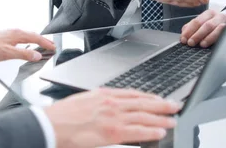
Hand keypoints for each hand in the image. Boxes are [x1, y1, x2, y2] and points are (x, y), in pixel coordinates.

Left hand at [0, 29, 55, 61]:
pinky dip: (27, 42)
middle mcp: (14, 32)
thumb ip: (24, 55)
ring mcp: (8, 34)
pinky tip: (24, 47)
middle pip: (32, 35)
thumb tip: (38, 56)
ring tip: (41, 46)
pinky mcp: (4, 38)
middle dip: (43, 41)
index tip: (53, 47)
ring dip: (35, 41)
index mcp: (17, 34)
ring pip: (26, 36)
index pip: (36, 38)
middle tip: (51, 46)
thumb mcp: (8, 54)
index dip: (46, 43)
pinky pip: (20, 38)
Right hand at [44, 88, 179, 147]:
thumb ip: (99, 102)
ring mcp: (113, 117)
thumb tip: (108, 104)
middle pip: (143, 103)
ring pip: (144, 116)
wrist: (51, 125)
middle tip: (175, 105)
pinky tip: (160, 131)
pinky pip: (137, 131)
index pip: (132, 94)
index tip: (158, 98)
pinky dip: (151, 131)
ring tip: (173, 119)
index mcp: (104, 95)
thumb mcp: (83, 101)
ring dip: (161, 117)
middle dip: (161, 104)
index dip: (148, 97)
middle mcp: (111, 103)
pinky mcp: (112, 132)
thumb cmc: (62, 116)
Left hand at [180, 9, 225, 47]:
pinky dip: (219, 37)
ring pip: (216, 29)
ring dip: (208, 37)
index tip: (183, 39)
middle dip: (197, 34)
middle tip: (190, 43)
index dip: (189, 31)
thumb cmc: (215, 24)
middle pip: (206, 25)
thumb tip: (183, 34)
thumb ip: (192, 27)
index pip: (196, 21)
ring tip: (201, 44)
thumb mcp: (203, 23)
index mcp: (208, 14)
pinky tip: (216, 42)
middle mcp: (217, 17)